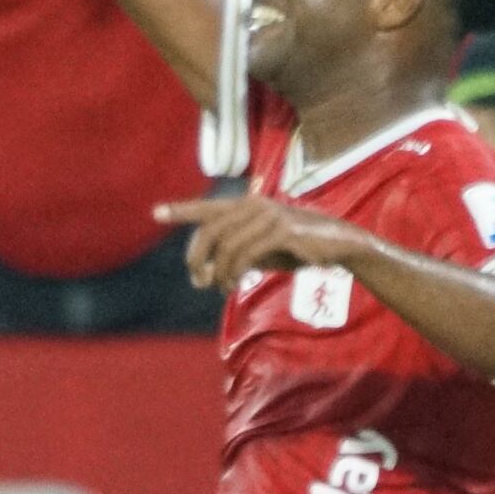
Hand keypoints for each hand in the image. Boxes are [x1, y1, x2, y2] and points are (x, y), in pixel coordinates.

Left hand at [153, 191, 362, 289]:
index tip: (156, 213)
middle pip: (210, 230)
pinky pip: (247, 253)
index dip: (182, 210)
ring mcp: (269, 215)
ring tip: (222, 288)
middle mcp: (254, 205)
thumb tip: (202, 278)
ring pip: (226, 246)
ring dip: (219, 272)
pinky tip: (235, 284)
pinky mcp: (283, 231)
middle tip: (196, 280)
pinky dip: (235, 272)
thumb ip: (232, 259)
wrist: (338, 245)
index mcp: (246, 205)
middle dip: (197, 257)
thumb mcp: (260, 252)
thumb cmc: (295, 248)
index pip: (208, 207)